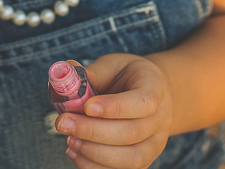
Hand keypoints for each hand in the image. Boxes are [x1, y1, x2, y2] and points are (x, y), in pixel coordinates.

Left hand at [55, 53, 175, 168]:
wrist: (150, 94)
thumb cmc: (128, 78)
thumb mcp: (114, 65)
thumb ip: (93, 73)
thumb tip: (65, 73)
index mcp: (155, 88)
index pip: (142, 102)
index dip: (114, 107)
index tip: (86, 106)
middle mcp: (160, 119)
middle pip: (131, 133)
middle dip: (92, 131)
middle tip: (64, 123)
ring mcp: (155, 144)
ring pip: (130, 159)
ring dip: (94, 153)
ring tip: (69, 140)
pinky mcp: (144, 161)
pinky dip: (95, 166)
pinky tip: (75, 152)